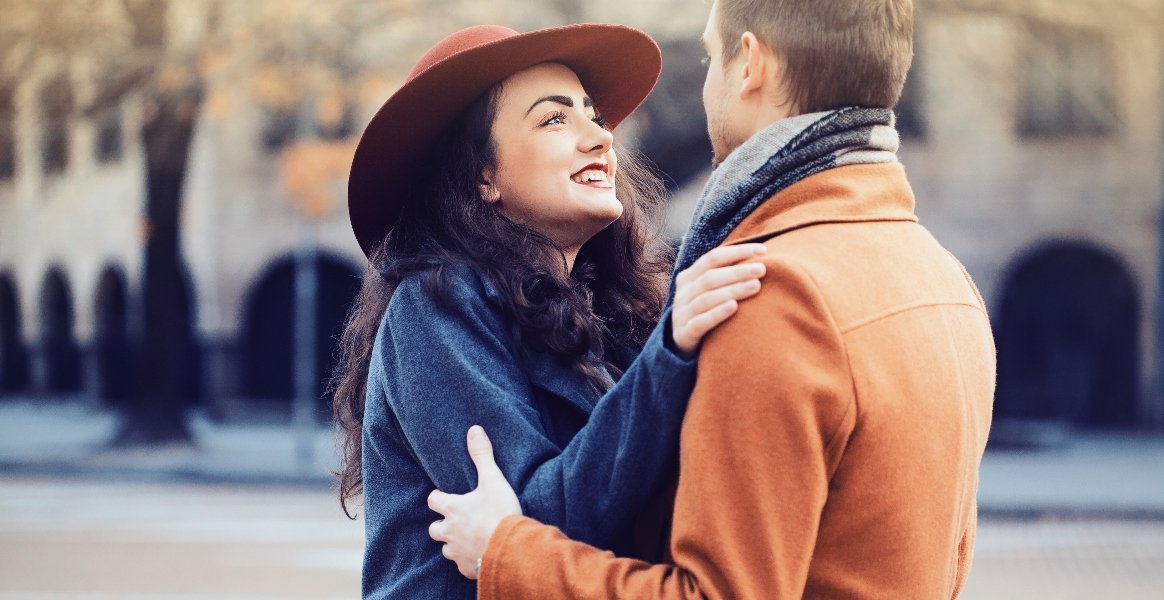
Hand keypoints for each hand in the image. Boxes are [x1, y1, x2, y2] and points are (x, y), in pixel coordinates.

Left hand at [428, 426, 520, 579]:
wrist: (512, 549)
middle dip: (442, 525)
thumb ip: (482, 455)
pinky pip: (462, 566)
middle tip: (455, 520)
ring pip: (446, 549)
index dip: (438, 498)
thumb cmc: (500, 513)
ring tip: (466, 539)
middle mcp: (450, 532)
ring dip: (453, 544)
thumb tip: (474, 430)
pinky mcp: (468, 568)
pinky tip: (478, 556)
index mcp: (453, 509)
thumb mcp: (493, 479)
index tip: (444, 495)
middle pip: (434, 529)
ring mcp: (458, 552)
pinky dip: (467, 561)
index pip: (433, 500)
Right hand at [671, 243, 766, 356]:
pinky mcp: (684, 334)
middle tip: (761, 269)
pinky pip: (700, 322)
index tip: (763, 250)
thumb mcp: (708, 291)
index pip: (713, 257)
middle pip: (710, 277)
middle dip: (738, 271)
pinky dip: (717, 314)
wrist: (681, 344)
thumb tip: (760, 257)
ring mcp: (682, 314)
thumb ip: (725, 275)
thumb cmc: (704, 312)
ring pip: (707, 299)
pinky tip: (734, 307)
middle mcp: (683, 293)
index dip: (737, 252)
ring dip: (732, 290)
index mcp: (689, 277)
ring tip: (756, 286)